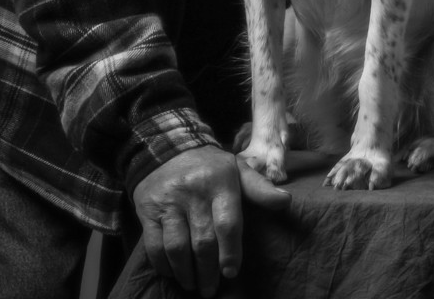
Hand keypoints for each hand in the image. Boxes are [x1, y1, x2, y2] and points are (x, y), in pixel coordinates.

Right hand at [133, 145, 290, 295]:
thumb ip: (260, 189)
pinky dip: (164, 265)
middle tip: (211, 289)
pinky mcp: (147, 210)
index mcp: (220, 182)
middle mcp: (194, 191)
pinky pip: (154, 245)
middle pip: (203, 240)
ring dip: (186, 272)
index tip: (231, 272)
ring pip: (177, 246)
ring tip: (194, 285)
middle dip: (208, 271)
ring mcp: (169, 201)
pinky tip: (173, 272)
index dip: (230, 251)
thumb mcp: (237, 170)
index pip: (227, 222)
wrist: (167, 148)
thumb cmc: (210, 167)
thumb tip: (285, 202)